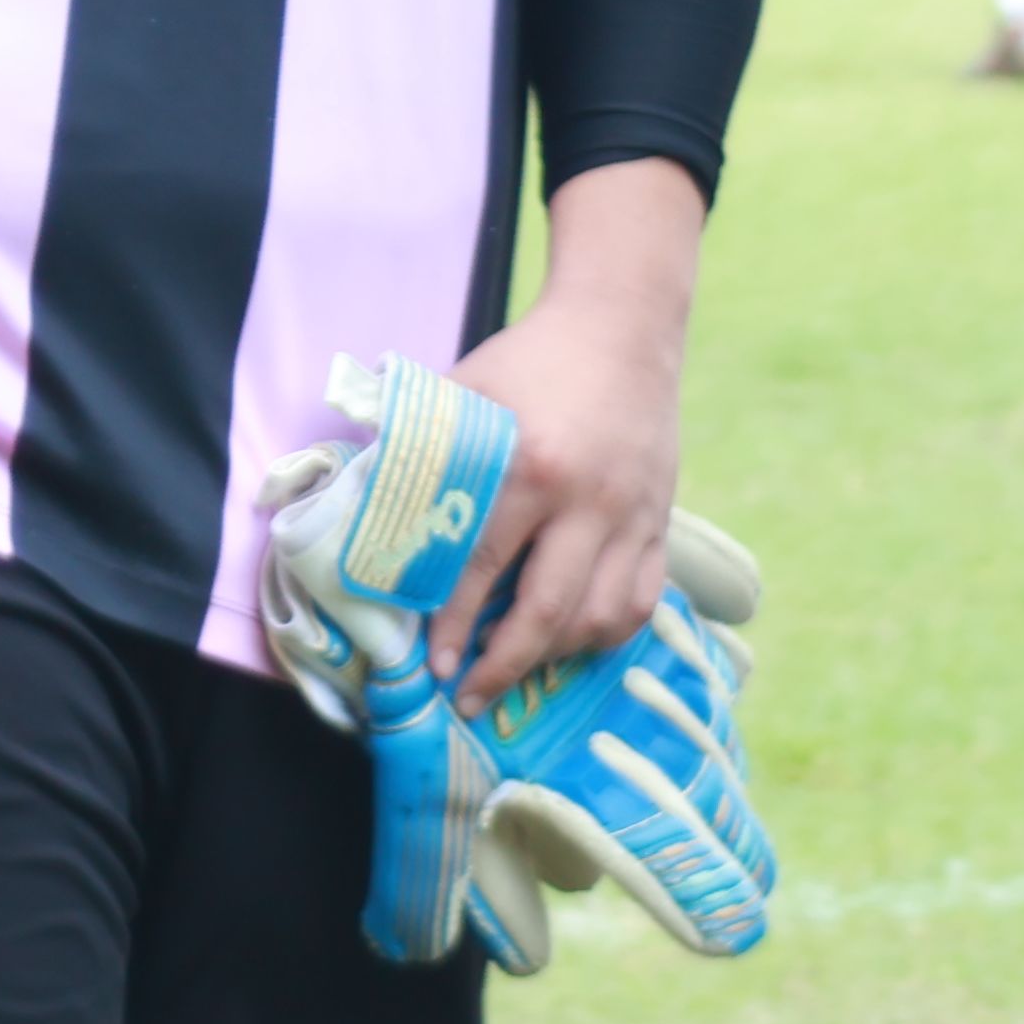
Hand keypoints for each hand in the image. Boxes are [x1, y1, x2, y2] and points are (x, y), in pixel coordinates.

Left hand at [427, 163, 701, 711]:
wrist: (622, 325)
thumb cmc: (531, 359)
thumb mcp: (467, 391)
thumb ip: (422, 449)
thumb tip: (362, 507)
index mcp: (533, 468)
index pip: (485, 567)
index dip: (454, 624)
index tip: (431, 665)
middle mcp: (590, 502)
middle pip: (548, 610)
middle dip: (503, 665)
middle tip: (469, 698)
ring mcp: (634, 516)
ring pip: (602, 617)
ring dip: (556, 657)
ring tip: (518, 672)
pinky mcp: (662, 520)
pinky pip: (643, 600)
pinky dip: (608, 633)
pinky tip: (575, 642)